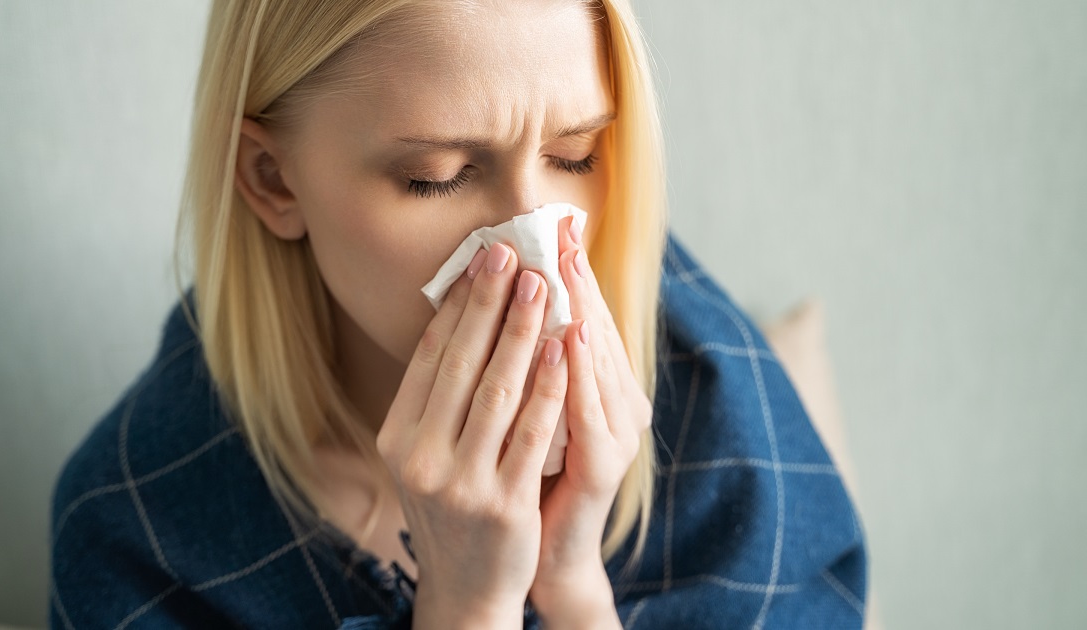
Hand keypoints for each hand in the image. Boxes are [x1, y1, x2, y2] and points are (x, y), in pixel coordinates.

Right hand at [376, 242, 568, 627]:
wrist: (467, 589)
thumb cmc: (453, 508)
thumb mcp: (425, 455)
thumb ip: (436, 399)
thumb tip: (463, 316)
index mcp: (396, 438)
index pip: (430, 357)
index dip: (457, 303)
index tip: (482, 259)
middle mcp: (419, 458)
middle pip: (461, 364)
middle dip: (489, 302)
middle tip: (511, 252)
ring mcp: (461, 483)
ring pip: (497, 391)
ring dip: (522, 330)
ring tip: (541, 284)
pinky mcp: (504, 504)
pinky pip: (531, 432)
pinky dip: (548, 385)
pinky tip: (562, 347)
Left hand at [529, 217, 653, 619]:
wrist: (545, 557)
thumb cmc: (528, 478)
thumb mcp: (524, 413)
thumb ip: (522, 367)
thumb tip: (497, 303)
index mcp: (598, 388)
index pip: (584, 317)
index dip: (570, 273)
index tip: (553, 225)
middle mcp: (617, 404)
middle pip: (596, 328)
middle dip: (575, 278)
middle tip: (559, 229)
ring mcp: (616, 434)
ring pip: (597, 361)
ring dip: (579, 309)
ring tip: (562, 264)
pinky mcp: (604, 466)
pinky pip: (588, 410)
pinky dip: (577, 371)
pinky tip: (568, 334)